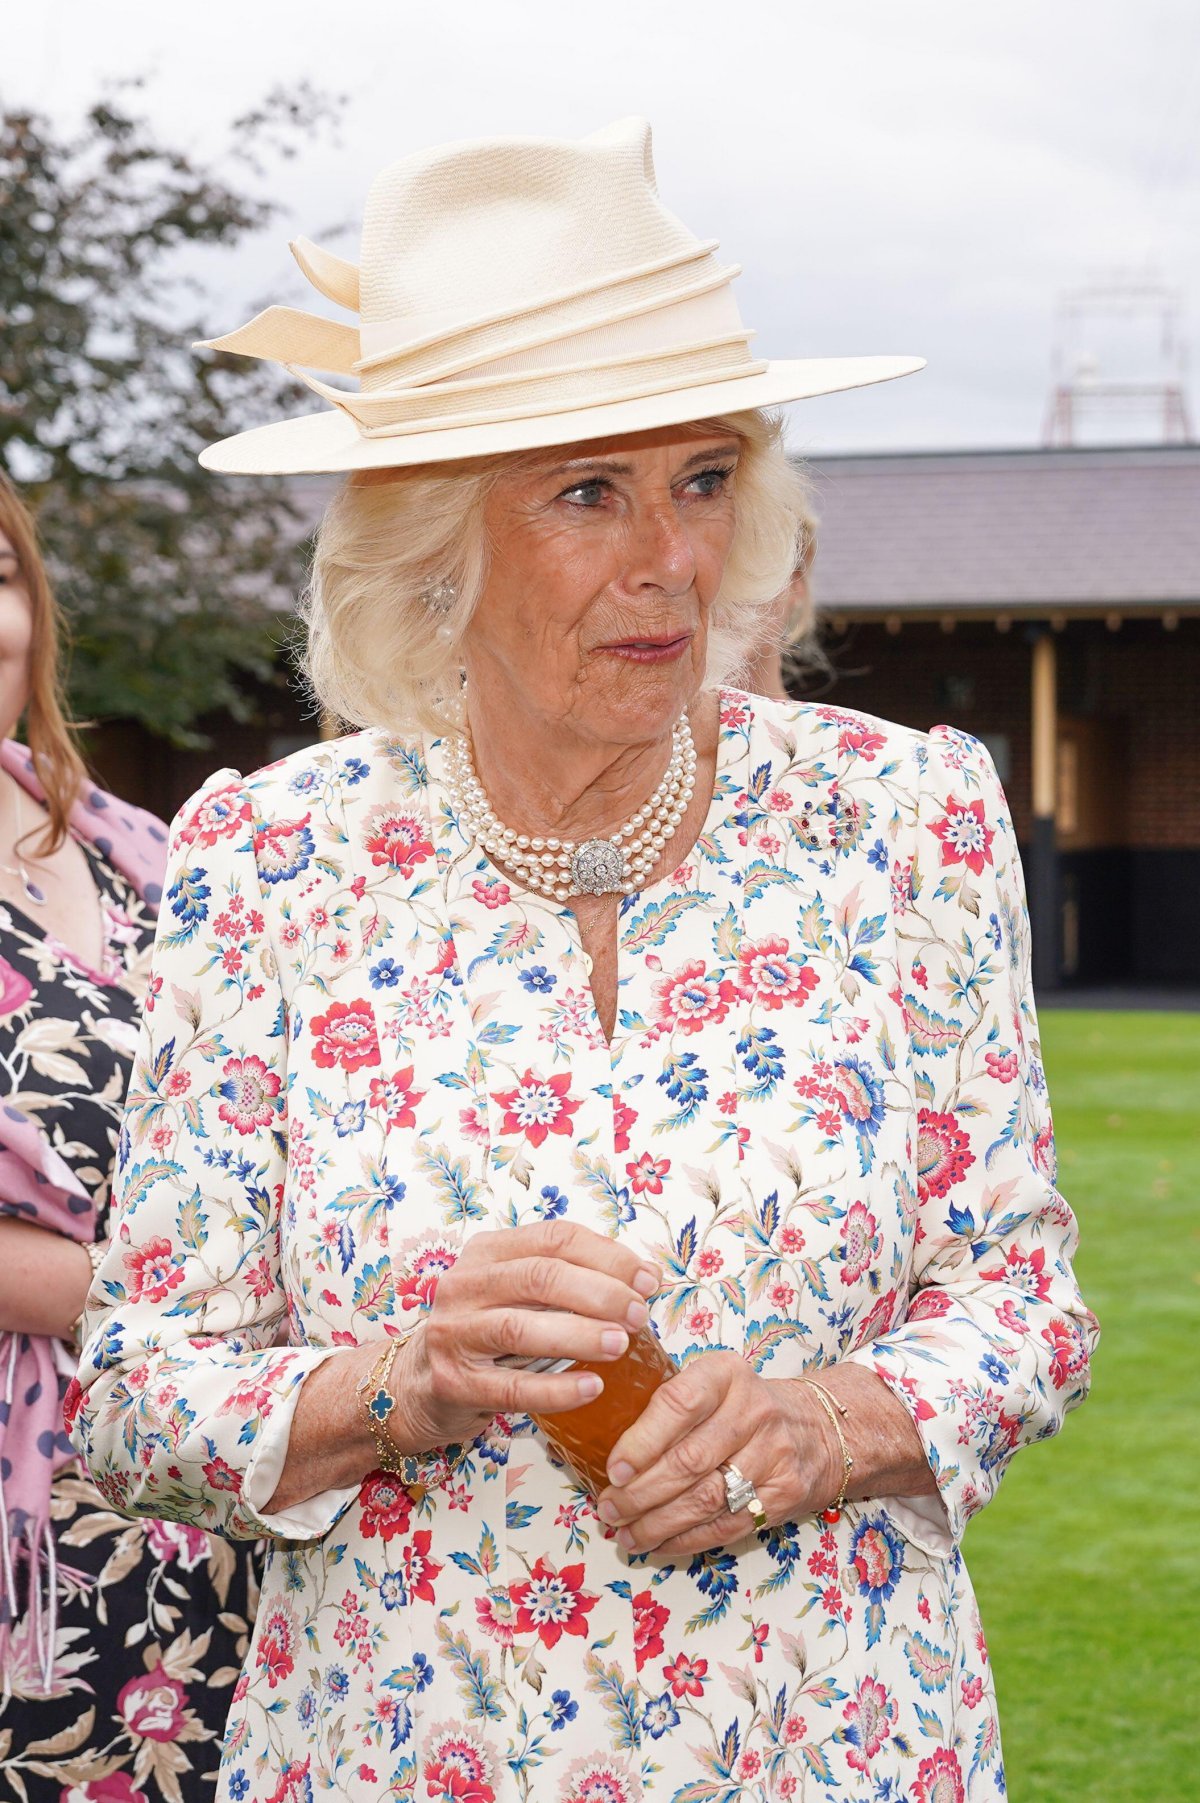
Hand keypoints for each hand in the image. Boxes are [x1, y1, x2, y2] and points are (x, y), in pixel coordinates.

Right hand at [388, 1221, 660, 1455]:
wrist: (418, 1384)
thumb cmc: (487, 1334)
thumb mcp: (518, 1293)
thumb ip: (570, 1280)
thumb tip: (645, 1279)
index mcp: (488, 1251)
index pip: (554, 1237)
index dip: (608, 1256)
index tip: (648, 1280)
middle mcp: (464, 1284)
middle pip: (540, 1275)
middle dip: (599, 1293)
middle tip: (638, 1315)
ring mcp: (453, 1333)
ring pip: (521, 1327)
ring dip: (579, 1334)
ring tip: (621, 1345)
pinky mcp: (453, 1383)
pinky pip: (511, 1388)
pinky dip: (557, 1389)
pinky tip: (591, 1388)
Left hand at [594, 1354, 836, 1557]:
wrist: (817, 1429)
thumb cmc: (743, 1406)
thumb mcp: (712, 1383)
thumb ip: (669, 1403)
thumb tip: (604, 1442)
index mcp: (726, 1374)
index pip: (679, 1404)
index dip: (641, 1441)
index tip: (613, 1469)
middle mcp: (753, 1411)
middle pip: (688, 1461)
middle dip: (640, 1492)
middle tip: (609, 1508)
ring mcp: (773, 1455)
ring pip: (705, 1499)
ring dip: (657, 1523)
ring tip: (625, 1532)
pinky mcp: (783, 1495)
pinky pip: (726, 1526)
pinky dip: (685, 1540)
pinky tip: (659, 1544)